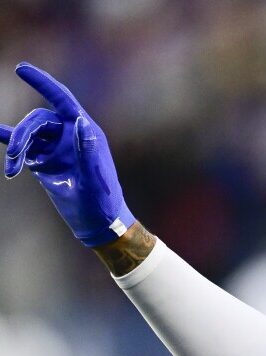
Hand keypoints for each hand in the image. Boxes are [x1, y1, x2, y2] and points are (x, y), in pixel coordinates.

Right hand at [0, 62, 133, 246]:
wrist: (97, 223)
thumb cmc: (103, 201)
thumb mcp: (95, 177)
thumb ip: (87, 149)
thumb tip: (79, 120)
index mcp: (85, 132)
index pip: (62, 99)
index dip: (42, 82)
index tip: (20, 68)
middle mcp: (69, 135)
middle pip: (37, 121)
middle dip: (23, 135)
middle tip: (16, 156)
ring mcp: (54, 148)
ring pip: (26, 136)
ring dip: (16, 149)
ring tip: (12, 170)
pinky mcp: (42, 161)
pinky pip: (20, 147)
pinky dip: (5, 139)